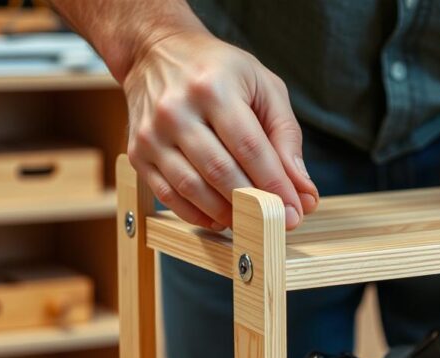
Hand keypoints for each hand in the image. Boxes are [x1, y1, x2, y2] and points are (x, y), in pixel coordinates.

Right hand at [124, 30, 317, 230]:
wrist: (156, 52)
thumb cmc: (219, 70)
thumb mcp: (263, 86)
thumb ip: (286, 137)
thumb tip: (302, 190)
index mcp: (213, 87)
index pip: (250, 148)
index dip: (275, 186)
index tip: (295, 211)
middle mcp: (176, 110)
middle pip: (221, 172)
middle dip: (255, 205)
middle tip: (278, 223)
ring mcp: (151, 133)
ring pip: (192, 188)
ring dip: (227, 214)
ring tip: (252, 222)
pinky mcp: (137, 153)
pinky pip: (168, 195)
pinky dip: (197, 215)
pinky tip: (220, 218)